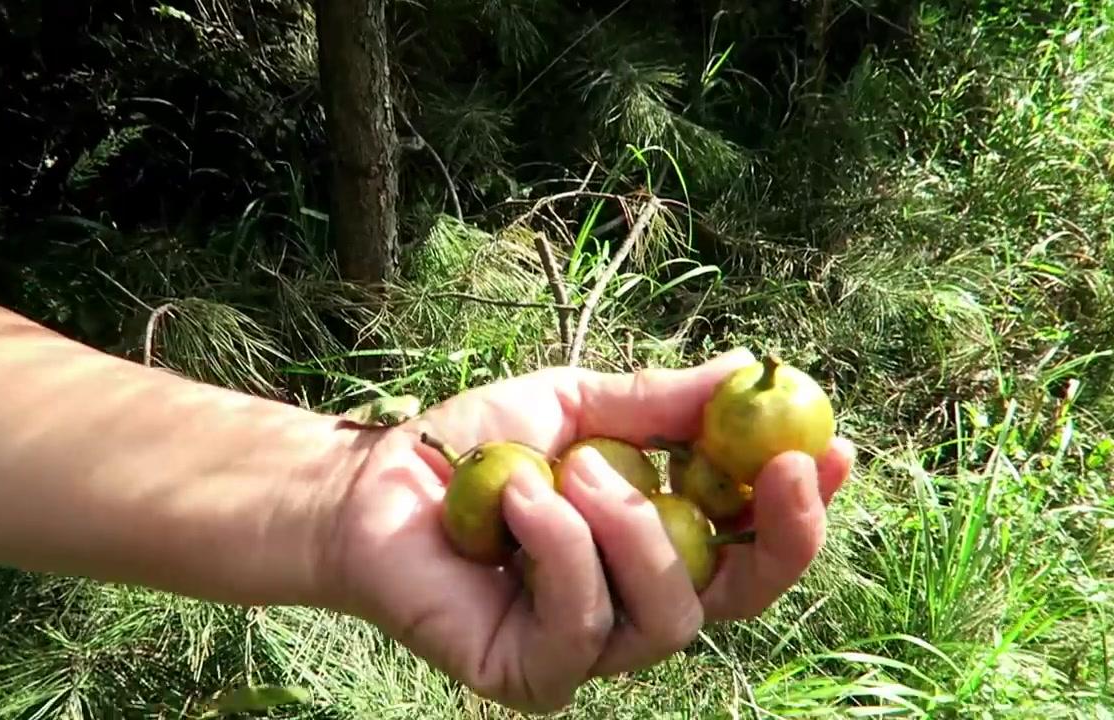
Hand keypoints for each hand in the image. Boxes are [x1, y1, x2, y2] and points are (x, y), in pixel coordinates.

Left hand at [318, 350, 852, 713]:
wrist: (375, 484)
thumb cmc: (478, 447)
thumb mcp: (579, 407)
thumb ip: (659, 403)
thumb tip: (749, 370)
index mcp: (657, 545)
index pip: (754, 548)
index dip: (803, 510)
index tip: (835, 449)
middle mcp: (635, 605)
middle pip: (742, 602)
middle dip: (777, 539)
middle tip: (782, 467)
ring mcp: (588, 649)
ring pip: (669, 617)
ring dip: (632, 527)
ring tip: (574, 470)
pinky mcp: (534, 675)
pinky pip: (582, 625)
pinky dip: (559, 547)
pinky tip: (519, 500)